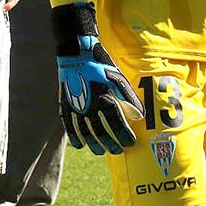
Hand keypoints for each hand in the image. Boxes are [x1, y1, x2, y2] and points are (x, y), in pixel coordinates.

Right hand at [52, 2, 143, 154]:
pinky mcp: (66, 105)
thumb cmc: (101, 64)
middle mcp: (89, 106)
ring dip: (94, 144)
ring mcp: (75, 107)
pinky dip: (75, 137)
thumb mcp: (118, 77)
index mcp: (104, 98)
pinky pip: (69, 126)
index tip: (130, 142)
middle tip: (118, 151)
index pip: (116, 124)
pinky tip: (80, 145)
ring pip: (85, 133)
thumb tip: (139, 115)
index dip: (124, 136)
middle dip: (111, 144)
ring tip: (100, 151)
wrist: (76, 53)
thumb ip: (128, 97)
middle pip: (101, 133)